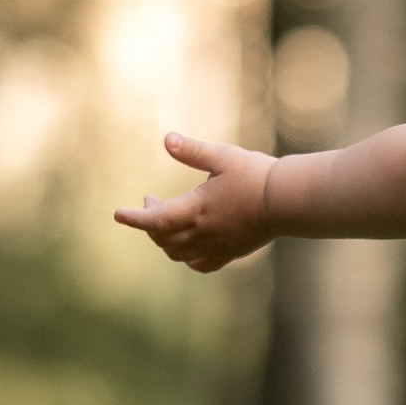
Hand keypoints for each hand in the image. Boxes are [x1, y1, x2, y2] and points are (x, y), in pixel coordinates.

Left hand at [115, 133, 273, 272]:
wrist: (288, 201)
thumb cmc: (256, 175)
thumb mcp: (223, 157)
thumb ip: (193, 151)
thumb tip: (167, 139)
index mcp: (197, 209)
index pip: (156, 219)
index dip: (135, 218)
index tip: (117, 214)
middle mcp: (203, 232)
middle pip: (162, 238)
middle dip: (149, 221)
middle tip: (150, 199)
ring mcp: (216, 246)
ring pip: (177, 253)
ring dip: (163, 239)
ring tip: (165, 219)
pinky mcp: (229, 253)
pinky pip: (200, 265)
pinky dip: (186, 257)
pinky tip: (188, 245)